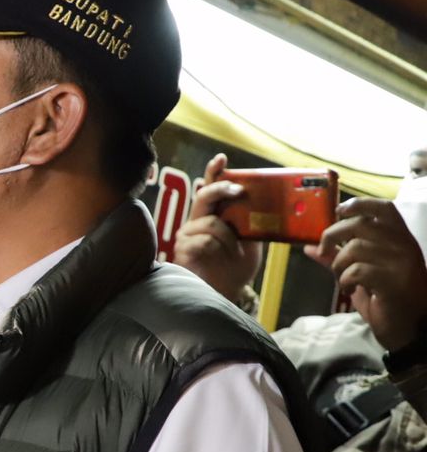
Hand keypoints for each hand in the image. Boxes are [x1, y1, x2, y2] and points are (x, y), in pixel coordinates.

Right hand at [174, 153, 262, 299]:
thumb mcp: (251, 242)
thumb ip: (252, 223)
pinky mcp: (183, 248)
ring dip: (229, 238)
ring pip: (211, 222)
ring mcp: (187, 233)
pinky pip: (205, 240)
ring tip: (235, 253)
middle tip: (238, 190)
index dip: (214, 172)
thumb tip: (267, 205)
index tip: (222, 159)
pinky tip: (221, 260)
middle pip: (205, 195)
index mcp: (213, 215)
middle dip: (221, 189)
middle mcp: (197, 220)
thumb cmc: (235, 267)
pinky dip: (219, 250)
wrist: (224, 292)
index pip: (211, 188)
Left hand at [306, 197, 426, 350]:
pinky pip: (357, 270)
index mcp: (401, 239)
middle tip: (324, 251)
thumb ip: (339, 257)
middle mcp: (404, 246)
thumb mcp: (361, 274)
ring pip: (355, 248)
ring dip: (338, 265)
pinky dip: (345, 280)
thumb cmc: (386, 298)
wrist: (409, 328)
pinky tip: (349, 290)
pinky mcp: (394, 281)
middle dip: (332, 235)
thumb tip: (310, 248)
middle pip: (360, 224)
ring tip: (342, 279)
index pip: (384, 208)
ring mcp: (401, 263)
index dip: (359, 204)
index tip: (338, 211)